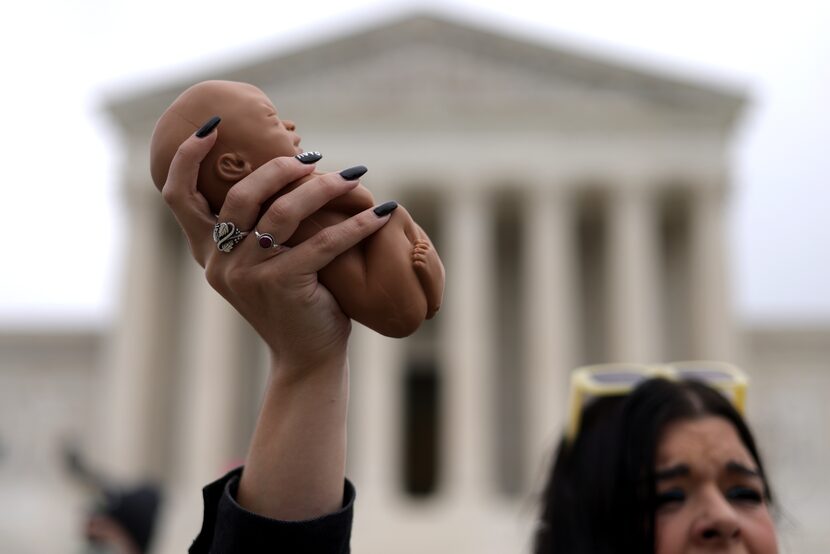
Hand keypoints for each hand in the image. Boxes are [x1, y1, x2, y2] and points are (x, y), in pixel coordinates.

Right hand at [160, 124, 392, 375]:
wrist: (307, 357)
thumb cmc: (294, 301)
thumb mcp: (264, 262)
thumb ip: (258, 225)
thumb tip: (286, 167)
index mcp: (207, 252)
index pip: (177, 197)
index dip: (186, 156)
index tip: (211, 126)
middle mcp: (219, 262)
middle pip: (241, 195)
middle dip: (279, 168)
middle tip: (313, 159)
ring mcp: (247, 275)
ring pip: (283, 212)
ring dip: (323, 188)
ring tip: (354, 176)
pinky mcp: (282, 285)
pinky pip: (322, 242)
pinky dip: (356, 225)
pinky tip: (381, 214)